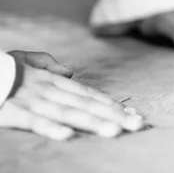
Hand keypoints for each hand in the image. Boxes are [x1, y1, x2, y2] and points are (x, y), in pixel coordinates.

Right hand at [0, 51, 143, 140]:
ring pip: (70, 114)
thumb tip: (70, 71)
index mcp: (54, 81)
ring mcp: (35, 102)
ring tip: (115, 131)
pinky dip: (52, 128)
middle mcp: (50, 90)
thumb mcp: (29, 61)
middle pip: (88, 105)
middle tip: (137, 124)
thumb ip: (50, 64)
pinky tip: (68, 136)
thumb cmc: (3, 68)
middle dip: (114, 115)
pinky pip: (36, 122)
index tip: (133, 113)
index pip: (90, 94)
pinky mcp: (15, 113)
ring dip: (94, 122)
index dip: (112, 104)